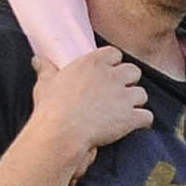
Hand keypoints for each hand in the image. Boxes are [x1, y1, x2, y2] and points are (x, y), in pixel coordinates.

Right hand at [34, 44, 154, 160]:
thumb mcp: (45, 83)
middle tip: (119, 92)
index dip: (113, 63)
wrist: (62, 131)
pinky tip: (136, 125)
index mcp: (93, 63)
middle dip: (129, 81)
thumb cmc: (52, 107)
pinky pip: (147, 116)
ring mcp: (124, 96)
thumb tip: (38, 60)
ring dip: (136, 102)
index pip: (114, 54)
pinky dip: (143, 121)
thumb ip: (46, 69)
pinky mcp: (131, 117)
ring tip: (125, 110)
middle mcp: (112, 76)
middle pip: (134, 71)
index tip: (107, 71)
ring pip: (142, 94)